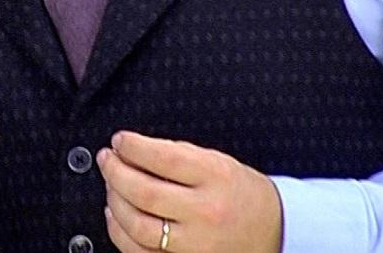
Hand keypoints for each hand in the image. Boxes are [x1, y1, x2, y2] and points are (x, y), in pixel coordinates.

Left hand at [98, 131, 282, 252]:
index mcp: (216, 177)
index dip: (132, 146)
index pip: (162, 157)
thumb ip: (178, 155)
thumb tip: (132, 149)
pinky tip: (116, 216)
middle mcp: (206, 211)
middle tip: (106, 159)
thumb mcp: (218, 162)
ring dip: (113, 201)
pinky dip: (120, 233)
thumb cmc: (242, 193)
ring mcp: (196, 243)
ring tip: (110, 185)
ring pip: (137, 225)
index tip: (119, 140)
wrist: (276, 232)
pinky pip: (140, 252)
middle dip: (115, 171)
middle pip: (143, 191)